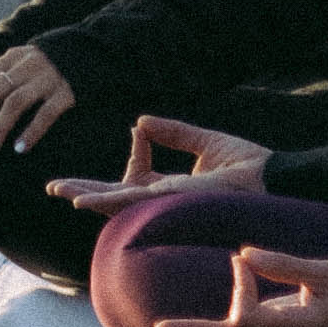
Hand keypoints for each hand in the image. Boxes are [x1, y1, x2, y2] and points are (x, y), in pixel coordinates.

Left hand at [0, 43, 82, 153]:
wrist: (95, 51)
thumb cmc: (49, 67)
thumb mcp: (22, 64)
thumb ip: (0, 80)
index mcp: (8, 59)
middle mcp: (24, 66)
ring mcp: (47, 78)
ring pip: (14, 103)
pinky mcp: (68, 91)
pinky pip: (46, 113)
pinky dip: (31, 131)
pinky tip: (20, 149)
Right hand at [49, 111, 270, 216]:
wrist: (273, 177)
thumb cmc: (250, 165)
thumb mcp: (205, 141)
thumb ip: (174, 133)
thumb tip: (141, 123)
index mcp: (175, 188)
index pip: (138, 177)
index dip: (134, 155)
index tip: (139, 131)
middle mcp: (166, 200)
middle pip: (116, 196)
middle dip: (85, 190)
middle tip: (55, 187)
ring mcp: (165, 204)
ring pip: (116, 203)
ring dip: (86, 196)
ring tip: (58, 191)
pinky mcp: (169, 203)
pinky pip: (130, 203)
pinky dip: (103, 201)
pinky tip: (82, 200)